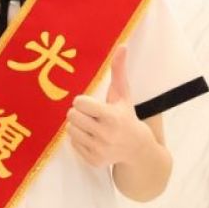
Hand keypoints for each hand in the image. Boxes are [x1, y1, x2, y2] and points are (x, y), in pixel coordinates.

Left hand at [67, 46, 153, 167]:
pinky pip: (72, 144)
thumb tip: (122, 46)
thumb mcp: (124, 95)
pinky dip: (80, 139)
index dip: (83, 101)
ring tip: (92, 127)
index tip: (93, 104)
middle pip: (71, 116)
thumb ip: (119, 70)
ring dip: (78, 126)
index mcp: (112, 117)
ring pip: (70, 130)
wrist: (138, 149)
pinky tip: (93, 139)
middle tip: (91, 116)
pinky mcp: (94, 161)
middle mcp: (106, 135)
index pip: (79, 103)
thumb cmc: (127, 116)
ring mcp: (99, 150)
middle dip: (79, 113)